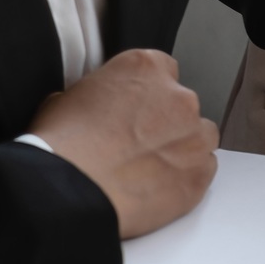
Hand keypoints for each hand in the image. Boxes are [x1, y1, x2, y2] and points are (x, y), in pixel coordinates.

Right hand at [28, 49, 218, 239]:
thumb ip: (98, 95)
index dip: (147, 93)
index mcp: (145, 69)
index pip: (162, 69)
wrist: (68, 194)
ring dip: (180, 149)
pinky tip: (155, 188)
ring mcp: (195, 136)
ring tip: (146, 169)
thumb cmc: (61, 149)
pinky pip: (202, 171)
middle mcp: (178, 97)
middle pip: (182, 106)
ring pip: (199, 137)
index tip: (137, 109)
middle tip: (134, 145)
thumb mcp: (66, 99)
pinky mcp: (200, 173)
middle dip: (163, 123)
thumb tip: (96, 107)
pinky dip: (184, 178)